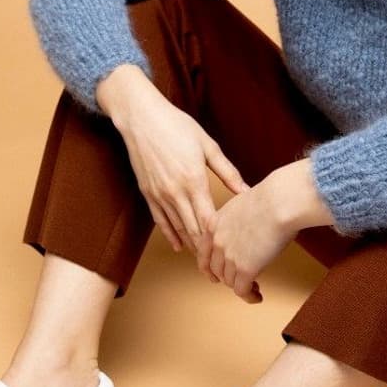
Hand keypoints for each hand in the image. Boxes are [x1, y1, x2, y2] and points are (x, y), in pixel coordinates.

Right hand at [96, 64, 248, 253]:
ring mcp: (159, 194)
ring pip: (177, 228)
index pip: (209, 220)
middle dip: (207, 251)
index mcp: (194, 180)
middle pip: (193, 230)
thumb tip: (246, 190)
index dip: (220, 240)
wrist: (140, 118)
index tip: (232, 253)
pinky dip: (171, 235)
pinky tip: (179, 245)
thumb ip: (227, 171)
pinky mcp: (147, 193)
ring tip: (204, 263)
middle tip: (221, 268)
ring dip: (191, 246)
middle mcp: (175, 192)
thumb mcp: (207, 145)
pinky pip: (160, 221)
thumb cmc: (176, 126)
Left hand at [197, 180, 296, 303]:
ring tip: (253, 288)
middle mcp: (217, 242)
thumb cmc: (270, 197)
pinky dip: (249, 297)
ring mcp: (229, 257)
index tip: (215, 275)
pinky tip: (257, 297)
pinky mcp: (245, 269)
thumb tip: (247, 227)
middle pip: (216, 270)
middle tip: (240, 280)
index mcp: (214, 224)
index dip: (209, 267)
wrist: (280, 202)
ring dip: (241, 287)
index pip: (203, 253)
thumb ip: (237, 219)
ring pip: (229, 282)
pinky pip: (242, 291)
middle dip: (227, 278)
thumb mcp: (242, 204)